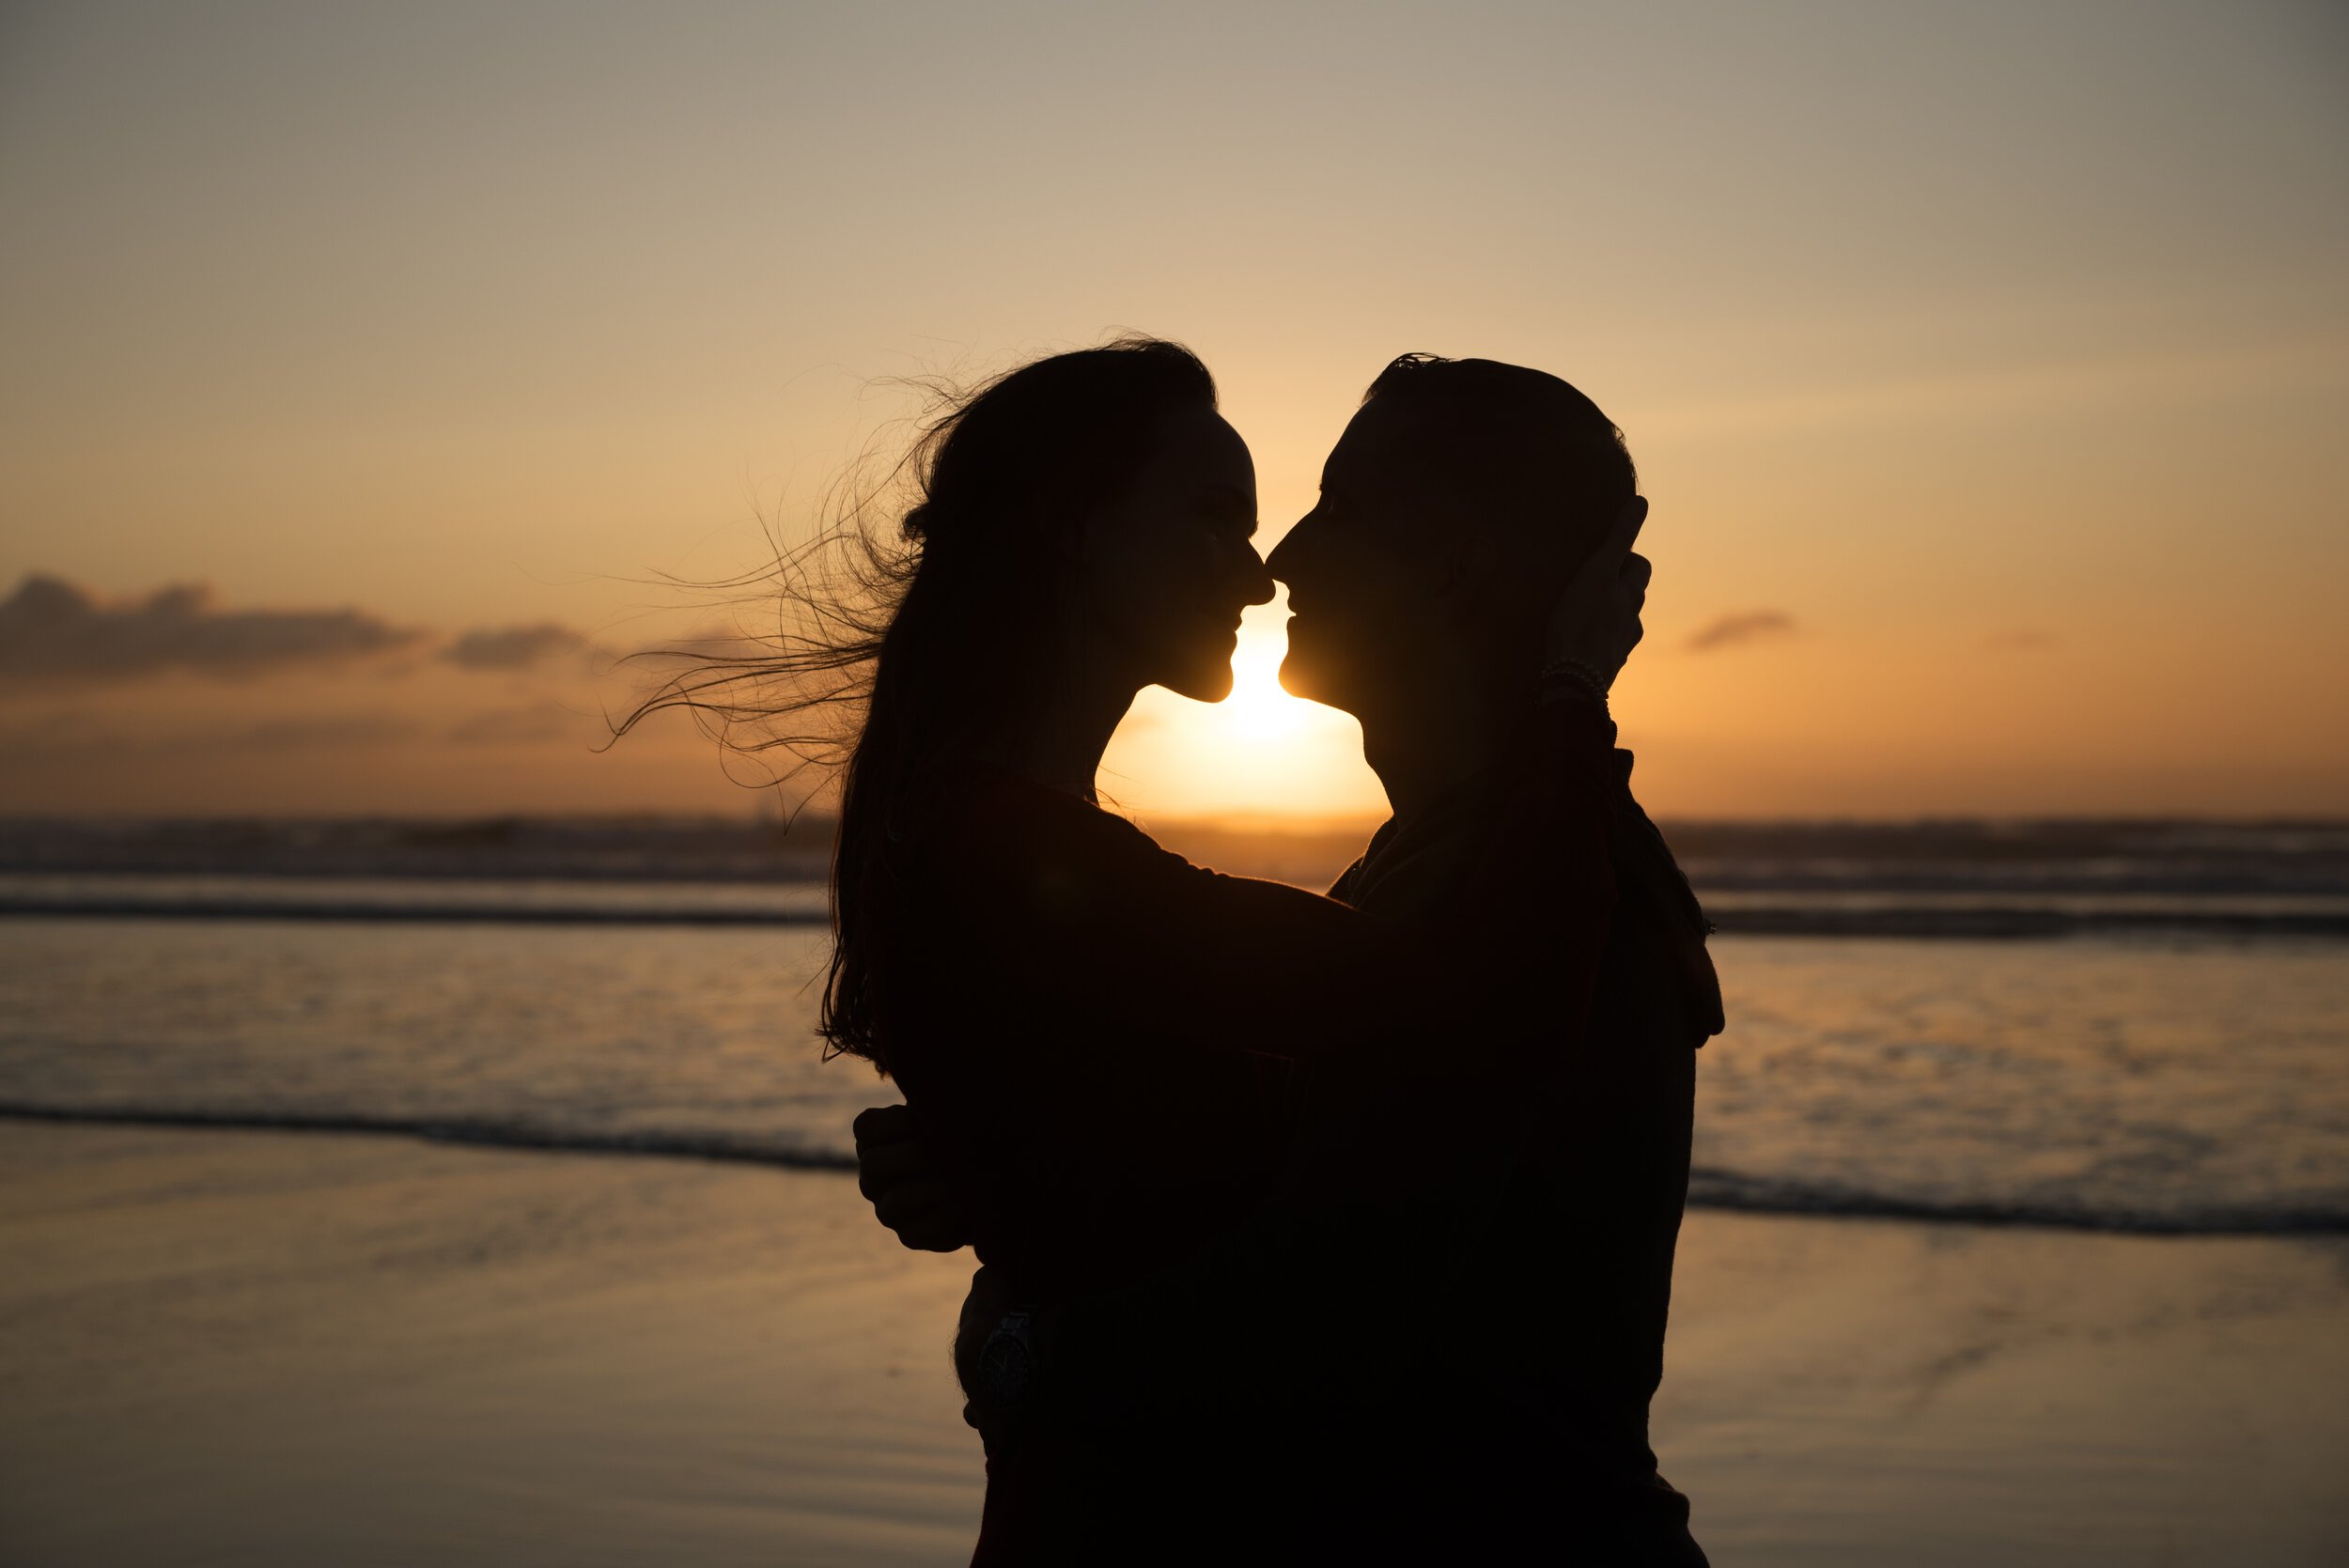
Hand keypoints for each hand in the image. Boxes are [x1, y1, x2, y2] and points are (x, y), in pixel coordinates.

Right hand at [853, 1103, 975, 1252]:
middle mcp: (873, 1177)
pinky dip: (946, 1221)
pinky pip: (918, 1234)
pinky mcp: (910, 1235)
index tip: (924, 1118)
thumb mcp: (950, 1111)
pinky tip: (970, 1207)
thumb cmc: (966, 1133)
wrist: (992, 1176)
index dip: (895, 1121)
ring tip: (965, 1179)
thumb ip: (939, 1103)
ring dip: (933, 1190)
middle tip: (947, 1151)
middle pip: (874, 1165)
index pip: (866, 1128)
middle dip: (915, 1155)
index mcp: (875, 1141)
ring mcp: (888, 1209)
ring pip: (894, 1204)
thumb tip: (943, 1102)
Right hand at [1542, 496, 1650, 690]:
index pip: (1641, 566)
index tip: (1606, 555)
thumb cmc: (1583, 622)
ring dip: (1606, 617)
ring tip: (1581, 614)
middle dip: (1617, 588)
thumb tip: (1641, 501)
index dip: (1627, 557)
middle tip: (1591, 582)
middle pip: (1632, 597)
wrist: (1573, 681)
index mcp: (1632, 596)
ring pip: (1620, 625)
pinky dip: (1595, 642)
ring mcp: (1620, 648)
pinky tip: (1577, 645)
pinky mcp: (1605, 670)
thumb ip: (1619, 537)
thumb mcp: (1598, 571)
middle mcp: (1633, 622)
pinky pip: (1604, 650)